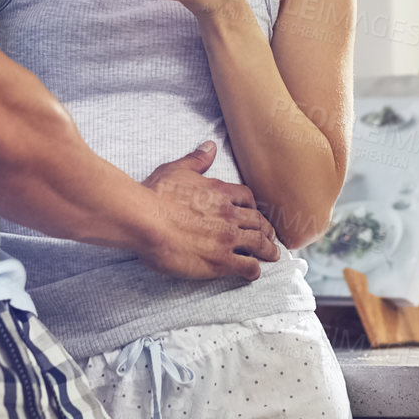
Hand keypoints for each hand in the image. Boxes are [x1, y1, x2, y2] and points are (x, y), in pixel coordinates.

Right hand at [139, 140, 279, 281]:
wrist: (146, 220)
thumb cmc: (156, 195)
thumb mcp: (176, 169)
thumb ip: (196, 160)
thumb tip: (210, 146)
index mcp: (219, 192)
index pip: (247, 198)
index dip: (253, 207)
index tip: (254, 213)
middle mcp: (229, 214)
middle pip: (258, 221)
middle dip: (266, 229)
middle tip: (270, 236)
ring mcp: (228, 238)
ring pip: (259, 244)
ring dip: (268, 250)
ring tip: (273, 254)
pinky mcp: (221, 261)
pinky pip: (248, 266)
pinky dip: (254, 270)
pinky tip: (254, 272)